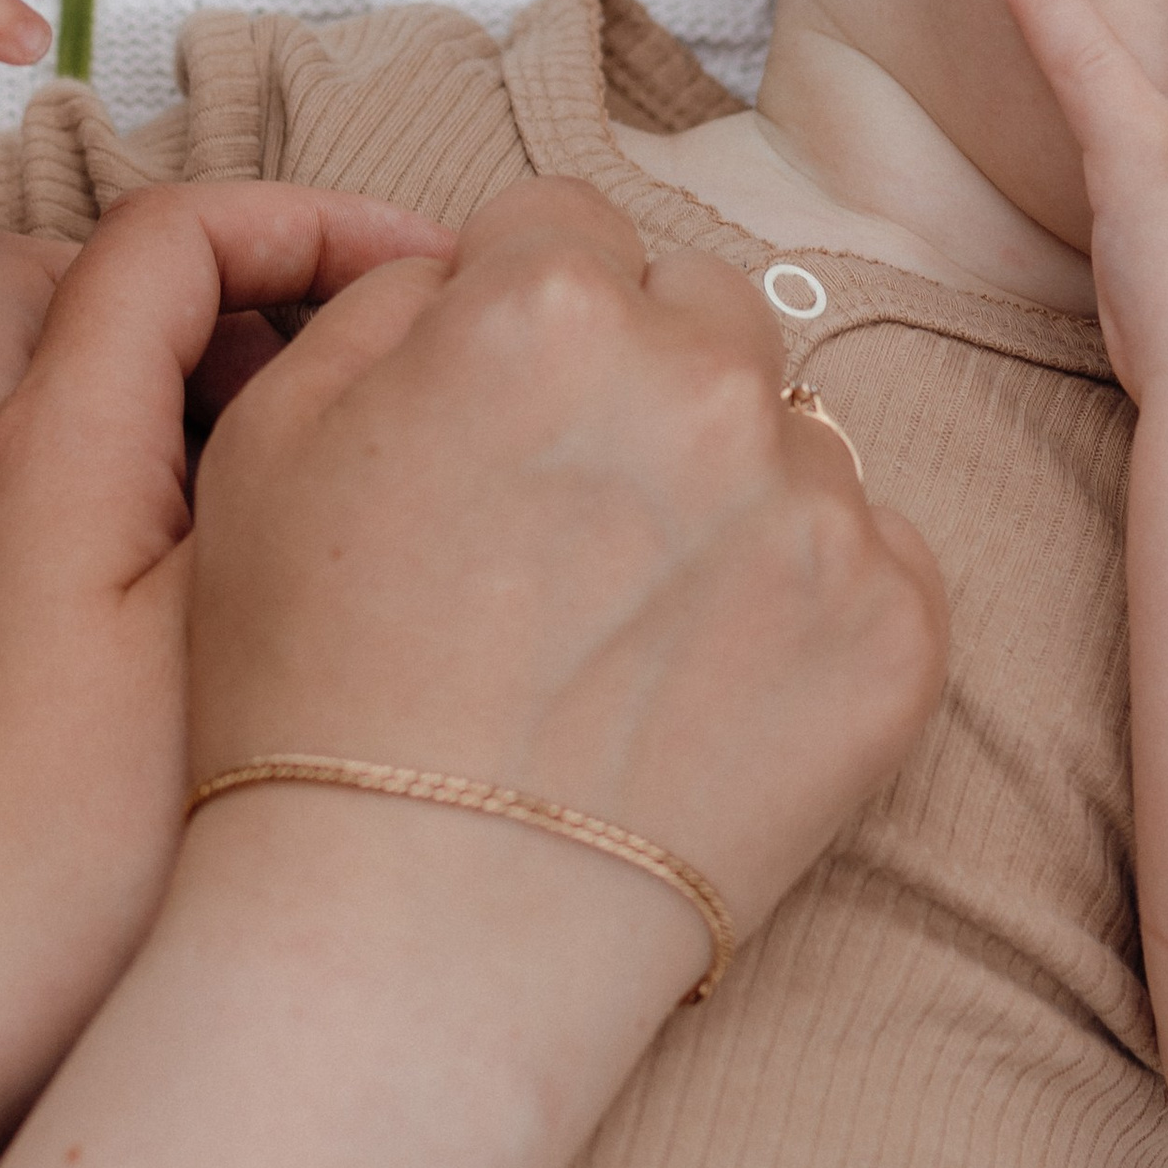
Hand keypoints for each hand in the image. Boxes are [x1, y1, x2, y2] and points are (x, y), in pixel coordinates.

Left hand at [0, 183, 453, 1167]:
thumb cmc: (60, 862)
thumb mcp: (231, 633)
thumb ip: (293, 461)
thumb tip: (370, 346)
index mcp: (48, 445)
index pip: (167, 235)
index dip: (303, 220)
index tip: (413, 271)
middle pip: (49, 269)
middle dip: (186, 273)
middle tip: (304, 353)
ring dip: (113, 364)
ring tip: (240, 459)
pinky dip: (62, 464)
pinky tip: (151, 572)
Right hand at [187, 178, 947, 999]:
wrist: (414, 941)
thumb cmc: (310, 692)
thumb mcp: (269, 444)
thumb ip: (385, 302)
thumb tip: (475, 264)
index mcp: (549, 305)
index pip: (569, 226)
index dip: (519, 312)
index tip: (498, 411)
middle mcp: (708, 381)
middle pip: (701, 312)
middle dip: (640, 382)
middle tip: (563, 525)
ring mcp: (820, 510)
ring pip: (792, 435)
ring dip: (727, 493)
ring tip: (624, 629)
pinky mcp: (898, 634)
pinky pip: (872, 557)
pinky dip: (805, 606)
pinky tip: (703, 690)